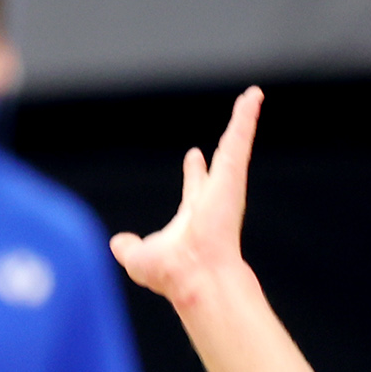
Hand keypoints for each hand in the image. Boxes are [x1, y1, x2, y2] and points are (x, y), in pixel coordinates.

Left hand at [111, 87, 260, 305]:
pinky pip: (239, 138)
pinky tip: (253, 95)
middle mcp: (213, 198)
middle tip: (236, 119)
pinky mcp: (232, 176)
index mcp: (194, 215)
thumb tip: (118, 242)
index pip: (196, 187)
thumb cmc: (171, 273)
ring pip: (235, 144)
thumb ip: (129, 248)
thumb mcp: (139, 258)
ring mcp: (225, 186)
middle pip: (221, 162)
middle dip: (228, 141)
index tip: (194, 156)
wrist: (194, 276)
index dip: (195, 172)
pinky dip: (245, 117)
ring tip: (253, 94)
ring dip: (244, 118)